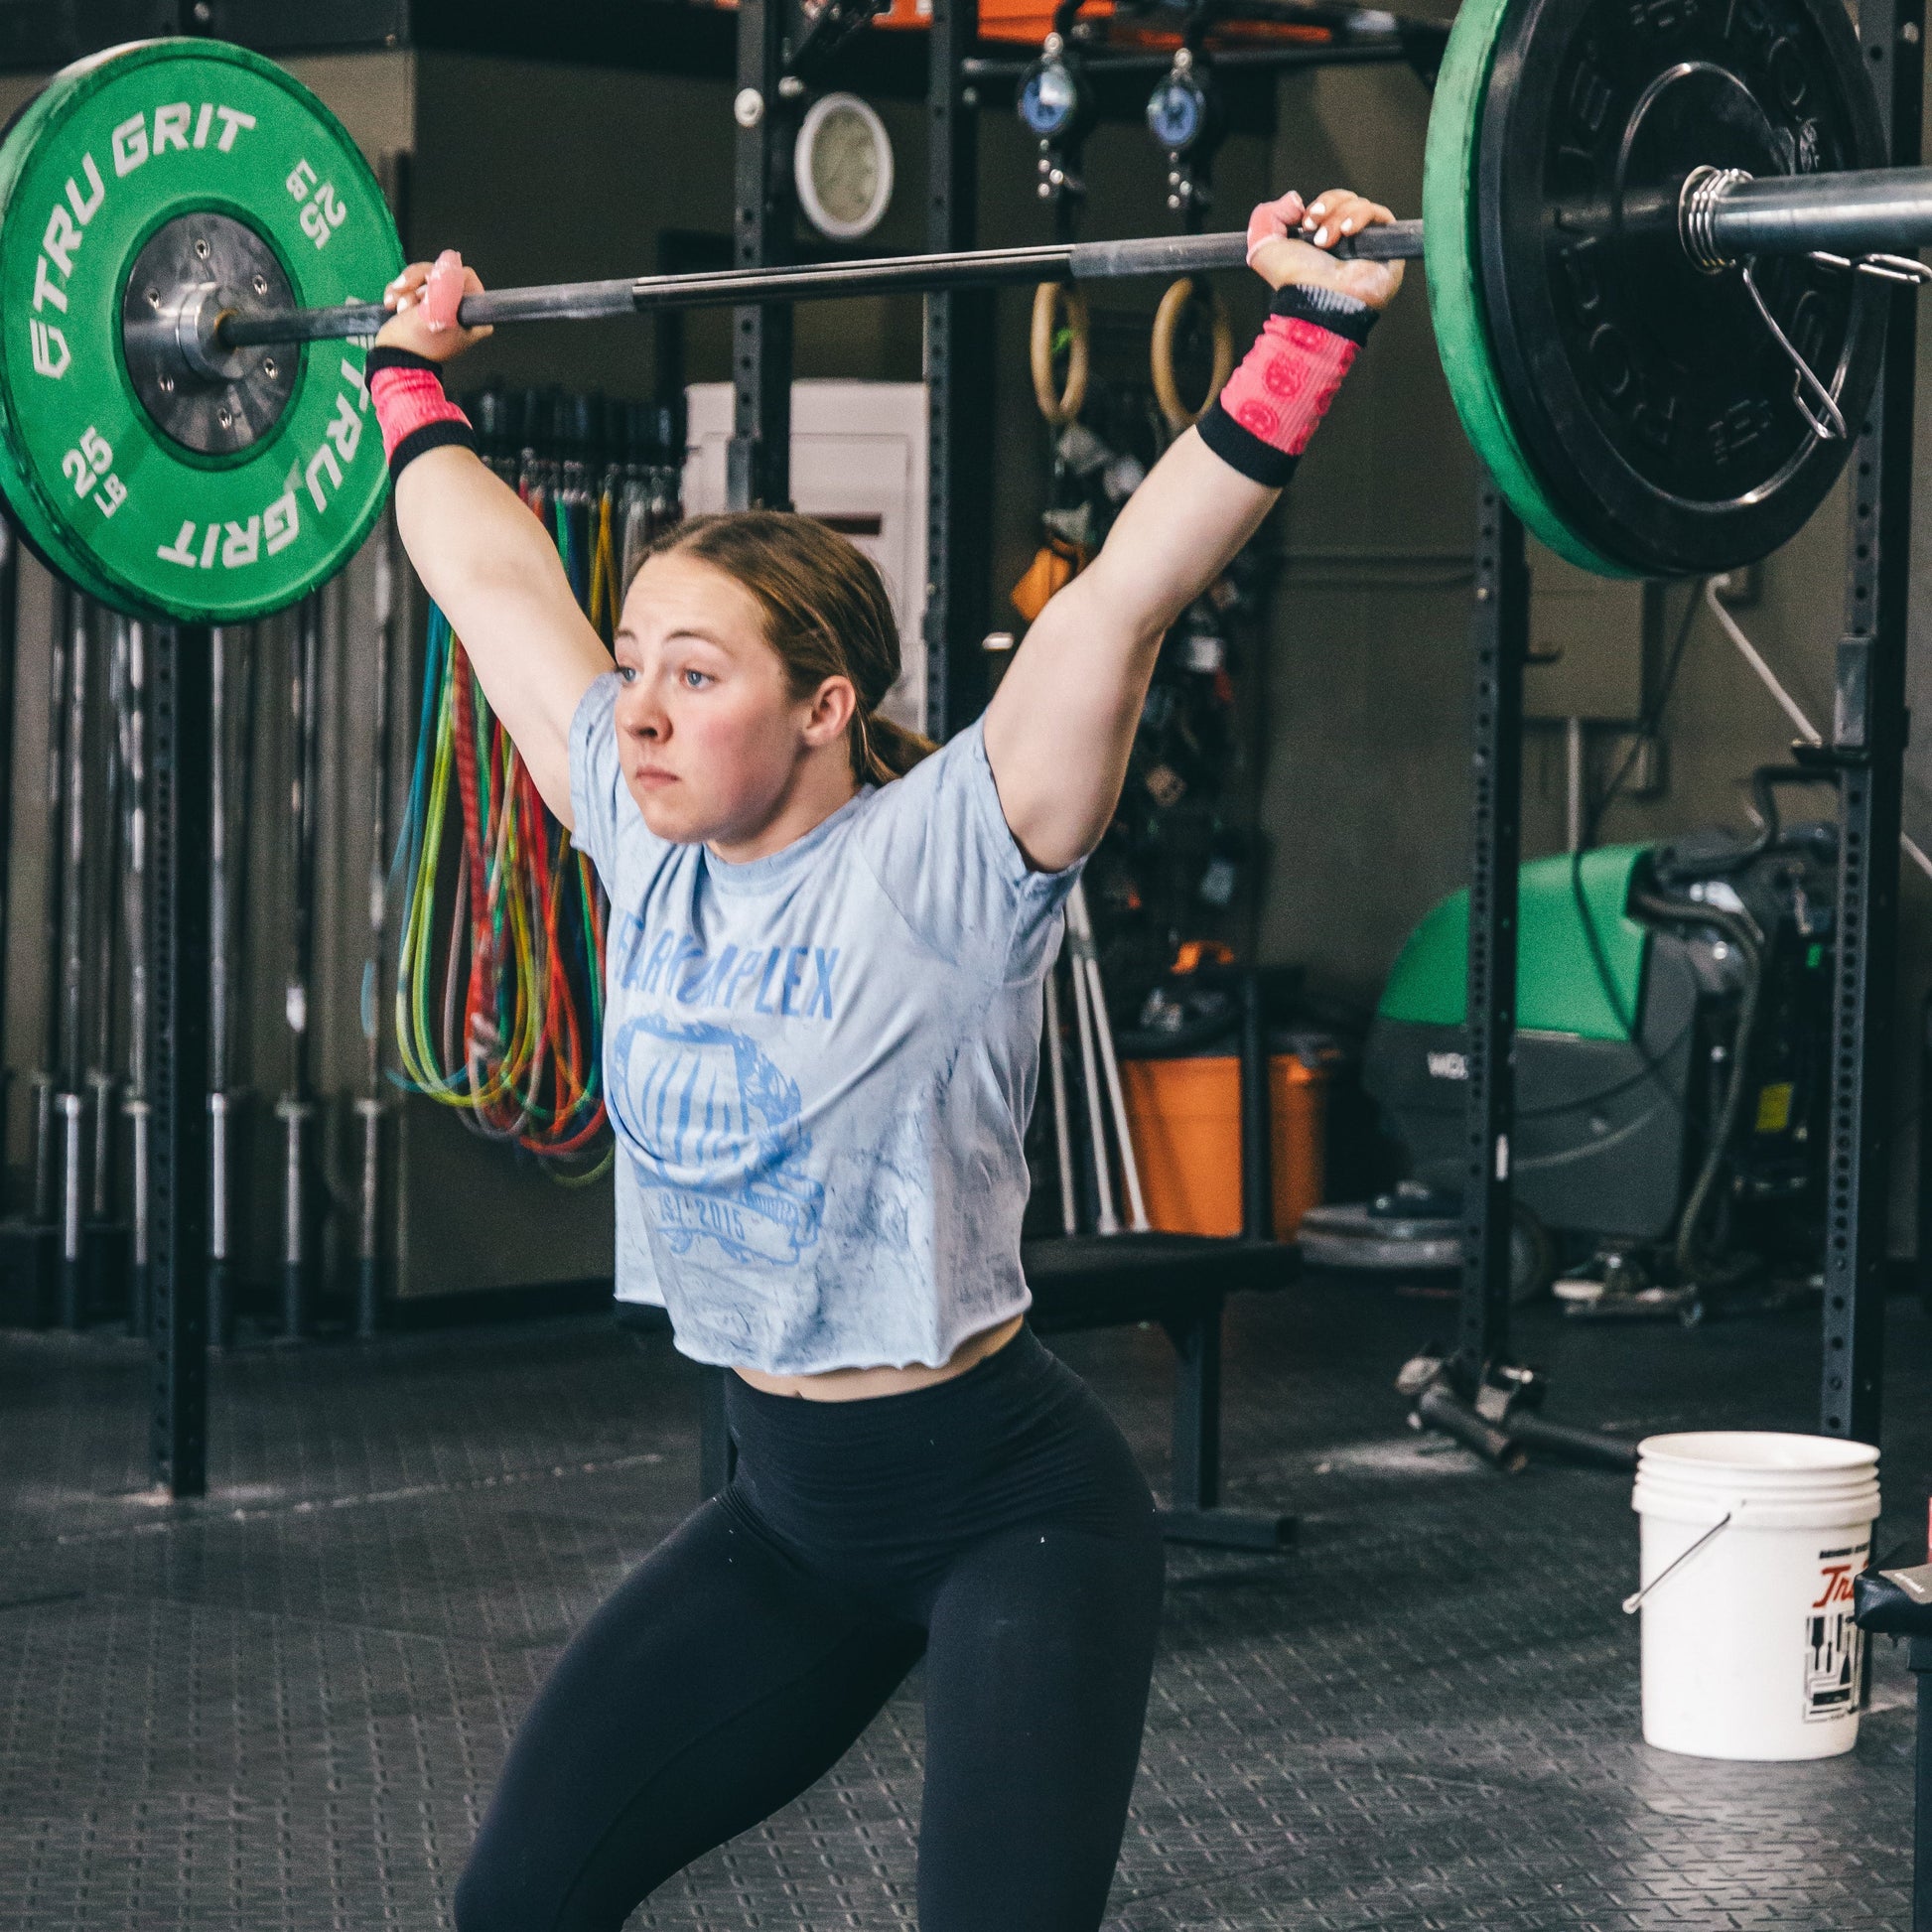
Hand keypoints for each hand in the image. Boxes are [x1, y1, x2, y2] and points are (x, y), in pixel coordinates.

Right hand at [374, 248, 493, 361]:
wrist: (393, 359)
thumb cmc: (418, 342)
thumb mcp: (437, 313)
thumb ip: (448, 286)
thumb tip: (451, 258)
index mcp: (475, 315)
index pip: (465, 276)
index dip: (444, 278)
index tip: (428, 291)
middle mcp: (461, 309)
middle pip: (442, 273)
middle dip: (419, 282)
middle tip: (408, 297)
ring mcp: (440, 306)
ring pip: (423, 277)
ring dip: (405, 288)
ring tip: (397, 306)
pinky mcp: (421, 305)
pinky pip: (410, 285)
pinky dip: (398, 292)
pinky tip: (391, 304)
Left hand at [1245, 188, 1404, 312]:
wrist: (1315, 301)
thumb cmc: (1292, 281)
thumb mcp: (1264, 246)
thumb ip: (1267, 216)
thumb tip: (1295, 199)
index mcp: (1323, 240)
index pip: (1331, 205)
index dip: (1320, 205)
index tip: (1305, 222)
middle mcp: (1347, 243)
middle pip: (1347, 199)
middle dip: (1328, 206)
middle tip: (1313, 229)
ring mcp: (1369, 246)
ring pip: (1362, 205)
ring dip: (1340, 217)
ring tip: (1326, 241)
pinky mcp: (1388, 250)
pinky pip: (1381, 216)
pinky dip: (1362, 216)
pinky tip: (1347, 233)